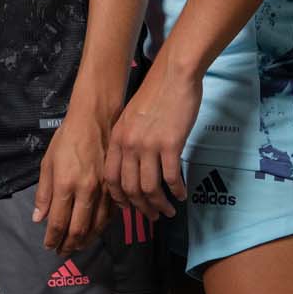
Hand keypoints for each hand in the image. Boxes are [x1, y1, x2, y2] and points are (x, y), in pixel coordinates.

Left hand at [33, 112, 112, 254]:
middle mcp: (86, 192)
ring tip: (76, 246)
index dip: (53, 238)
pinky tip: (93, 232)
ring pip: (96, 226)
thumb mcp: (48, 163)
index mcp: (66, 185)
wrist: (95, 122)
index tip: (49, 247)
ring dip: (85, 240)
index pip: (58, 222)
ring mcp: (103, 192)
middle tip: (62, 252)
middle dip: (68, 244)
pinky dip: (100, 228)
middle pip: (78, 229)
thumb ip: (44, 193)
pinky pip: (109, 216)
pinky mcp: (114, 189)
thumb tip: (38, 219)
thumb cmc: (66, 140)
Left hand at [103, 62, 201, 219]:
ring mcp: (148, 145)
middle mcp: (128, 144)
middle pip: (129, 188)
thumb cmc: (155, 96)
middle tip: (152, 217)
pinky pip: (170, 178)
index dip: (119, 198)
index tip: (129, 208)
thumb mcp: (131, 118)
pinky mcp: (169, 145)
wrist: (173, 76)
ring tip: (168, 211)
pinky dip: (176, 191)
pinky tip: (181, 195)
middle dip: (140, 208)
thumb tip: (133, 165)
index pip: (110, 178)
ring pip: (149, 188)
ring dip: (159, 205)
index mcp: (117, 138)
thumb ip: (129, 141)